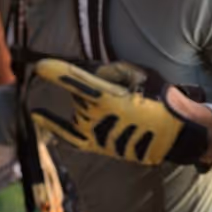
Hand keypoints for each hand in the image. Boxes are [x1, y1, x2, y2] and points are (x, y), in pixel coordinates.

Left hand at [31, 59, 208, 165]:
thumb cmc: (160, 100)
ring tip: (119, 108)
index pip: (75, 82)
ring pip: (78, 107)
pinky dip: (52, 124)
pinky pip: (68, 135)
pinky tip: (36, 114)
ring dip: (90, 102)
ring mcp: (93, 133)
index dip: (57, 73)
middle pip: (79, 92)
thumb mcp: (141, 75)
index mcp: (107, 98)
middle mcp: (96, 117)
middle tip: (121, 91)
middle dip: (92, 85)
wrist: (176, 135)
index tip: (40, 66)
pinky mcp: (95, 145)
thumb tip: (95, 76)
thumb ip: (114, 71)